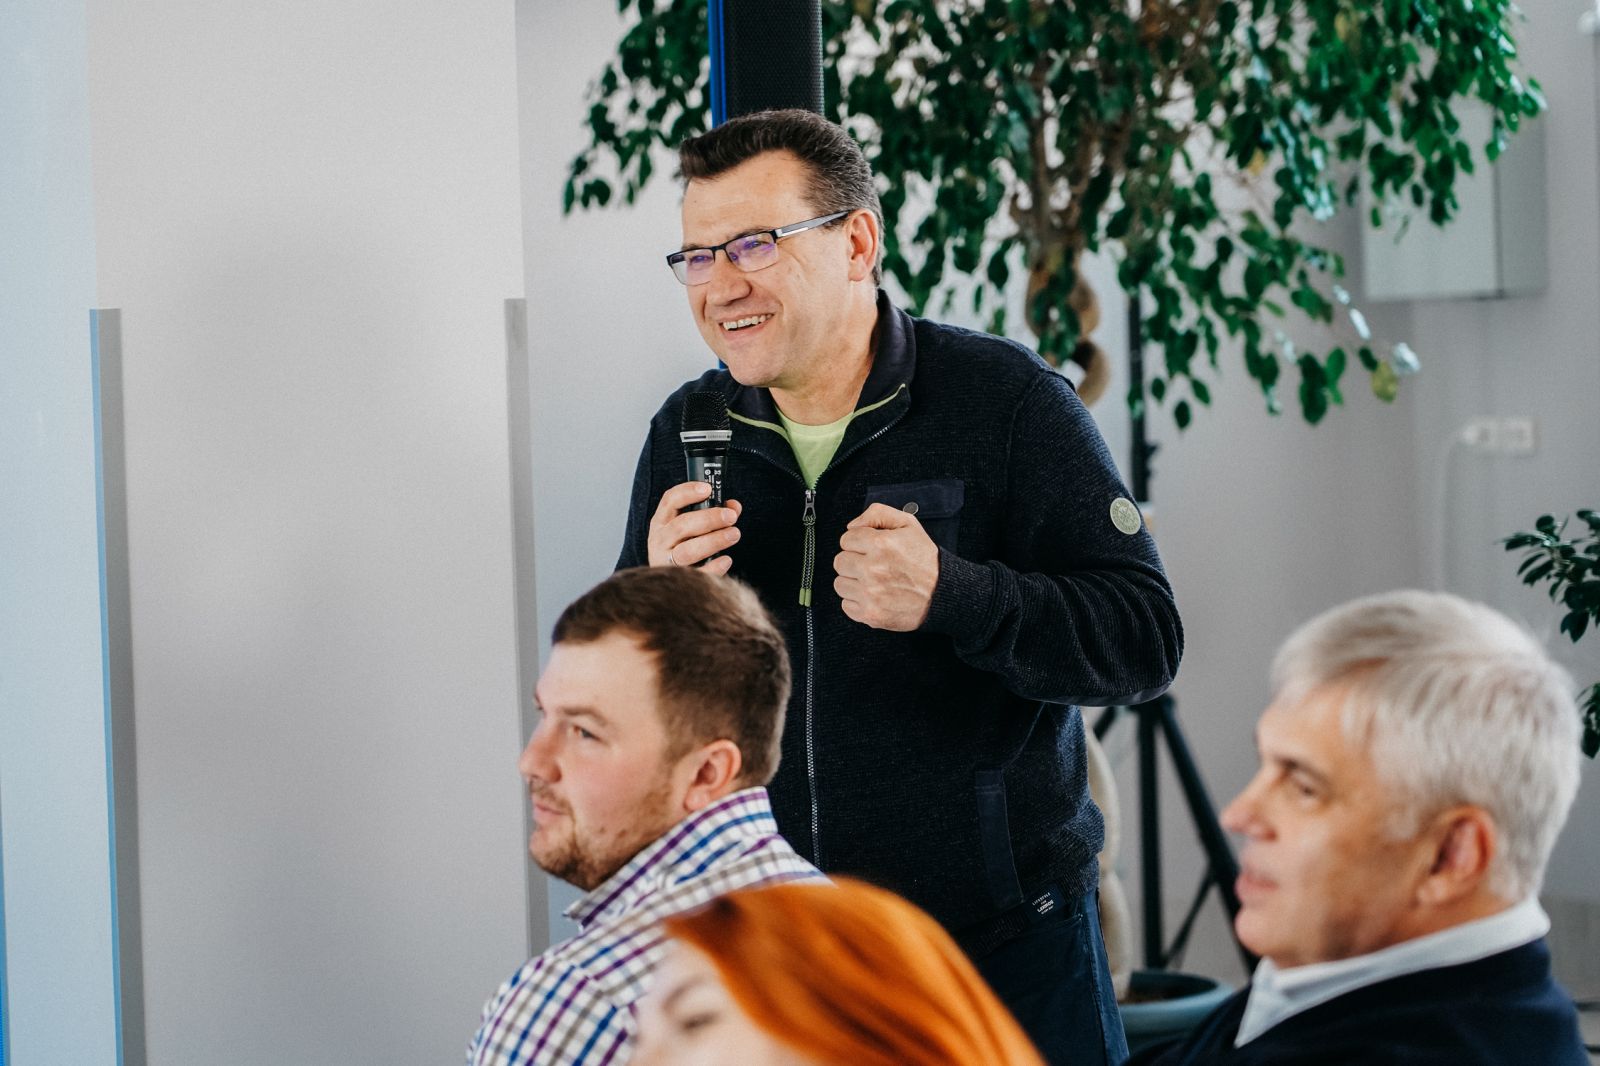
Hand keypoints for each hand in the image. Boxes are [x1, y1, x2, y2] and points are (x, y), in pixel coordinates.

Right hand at [648, 481, 741, 575]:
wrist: (667, 583)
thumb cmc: (684, 547)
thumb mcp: (691, 528)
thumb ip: (713, 514)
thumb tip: (734, 507)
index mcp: (662, 521)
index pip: (670, 500)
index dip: (688, 492)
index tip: (708, 488)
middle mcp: (660, 540)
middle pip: (682, 526)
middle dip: (709, 519)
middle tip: (731, 516)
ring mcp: (666, 561)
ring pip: (687, 551)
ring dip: (713, 541)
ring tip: (734, 534)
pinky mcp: (677, 580)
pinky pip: (696, 574)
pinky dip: (713, 567)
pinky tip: (726, 560)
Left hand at [833, 503, 938, 630]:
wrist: (942, 593)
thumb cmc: (925, 559)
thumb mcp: (907, 524)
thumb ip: (877, 514)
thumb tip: (851, 527)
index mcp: (881, 544)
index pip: (846, 540)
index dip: (859, 543)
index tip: (871, 549)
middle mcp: (873, 569)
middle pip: (839, 562)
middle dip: (854, 561)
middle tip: (873, 565)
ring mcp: (871, 594)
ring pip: (840, 584)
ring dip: (854, 582)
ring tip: (874, 581)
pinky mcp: (871, 614)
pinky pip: (846, 605)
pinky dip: (857, 602)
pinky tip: (874, 596)